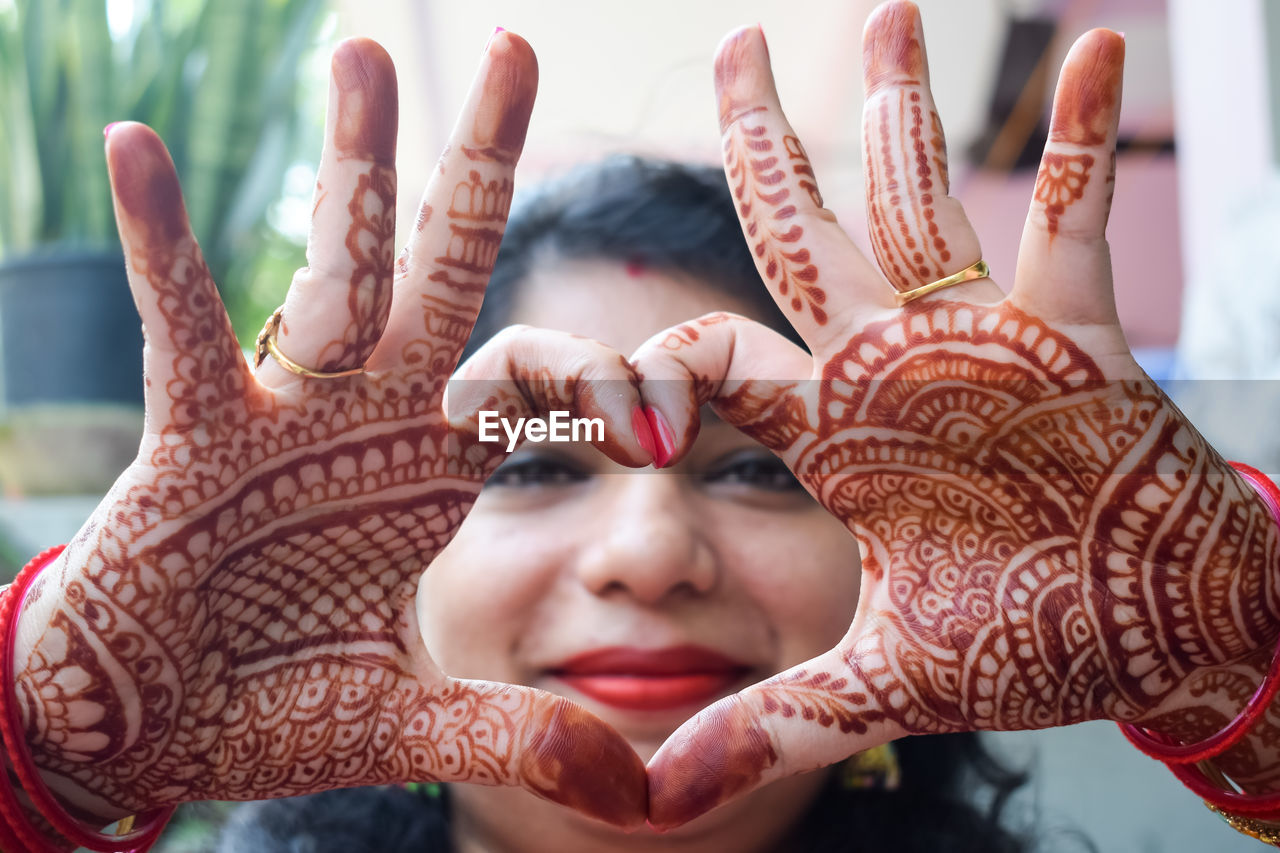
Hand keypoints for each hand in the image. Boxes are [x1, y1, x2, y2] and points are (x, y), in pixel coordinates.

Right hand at [10, 33, 646, 827]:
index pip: (532, 389)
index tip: (666, 392)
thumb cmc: (274, 709)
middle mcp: (369, 419)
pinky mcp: (192, 432)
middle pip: (440, 270)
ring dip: (350, 162)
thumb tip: (636, 795)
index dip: (599, 379)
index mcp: (432, 473)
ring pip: (329, 265)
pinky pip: (180, 323)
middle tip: (517, 51)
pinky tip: (139, 148)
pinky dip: (162, 243)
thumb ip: (515, 737)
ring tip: (368, 52)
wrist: (153, 727)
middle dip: (476, 167)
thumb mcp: (410, 721)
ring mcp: (282, 414)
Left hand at [637, 2, 1279, 825]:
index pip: (689, 371)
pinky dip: (1085, 148)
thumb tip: (654, 800)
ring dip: (901, 113)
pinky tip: (1098, 51)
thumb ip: (770, 721)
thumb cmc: (1023, 637)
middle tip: (728, 52)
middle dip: (761, 149)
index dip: (599, 370)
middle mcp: (888, 370)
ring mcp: (979, 346)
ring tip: (881, 13)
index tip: (491, 366)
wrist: (1145, 628)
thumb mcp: (885, 682)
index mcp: (828, 434)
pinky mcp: (1075, 345)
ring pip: (920, 208)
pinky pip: (1075, 228)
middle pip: (800, 237)